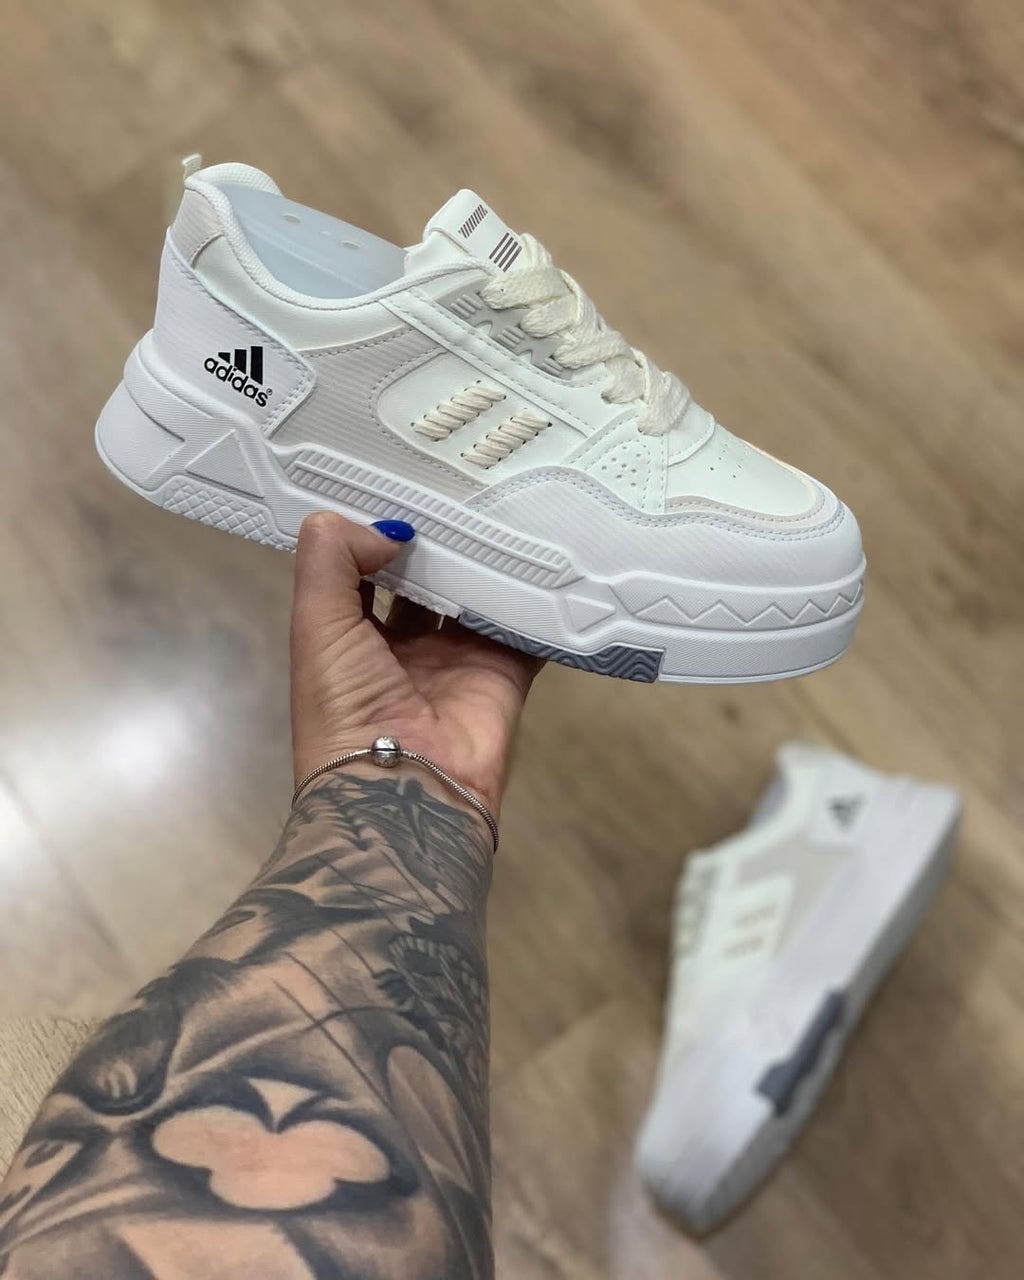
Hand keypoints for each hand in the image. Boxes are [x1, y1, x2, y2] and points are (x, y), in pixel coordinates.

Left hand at [290, 511, 541, 815]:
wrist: (402, 790)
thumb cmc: (345, 705)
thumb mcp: (315, 624)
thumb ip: (332, 560)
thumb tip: (388, 529)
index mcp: (351, 637)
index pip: (364, 570)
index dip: (375, 529)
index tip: (397, 479)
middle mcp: (403, 647)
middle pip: (425, 580)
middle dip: (438, 539)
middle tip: (460, 481)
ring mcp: (456, 661)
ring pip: (475, 597)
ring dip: (486, 560)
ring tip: (503, 502)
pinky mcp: (504, 673)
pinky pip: (525, 628)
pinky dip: (538, 599)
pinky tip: (548, 554)